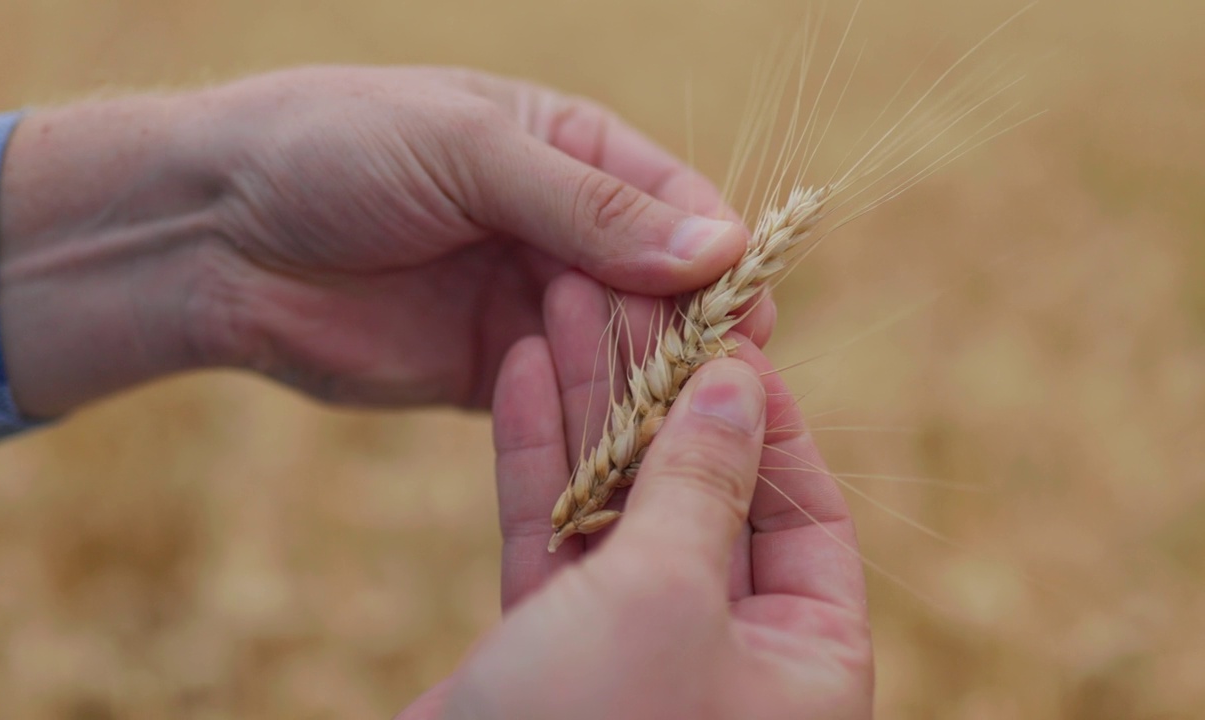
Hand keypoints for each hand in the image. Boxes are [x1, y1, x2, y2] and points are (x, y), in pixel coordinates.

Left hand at [0, 66, 758, 416]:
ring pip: (618, 349)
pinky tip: (613, 448)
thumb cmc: (335, 150)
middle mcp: (561, 229)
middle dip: (685, 333)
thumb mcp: (467, 152)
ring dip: (645, 385)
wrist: (214, 231)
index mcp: (569, 149)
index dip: (717, 257)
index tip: (748, 314)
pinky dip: (590, 422)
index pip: (675, 203)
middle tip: (714, 390)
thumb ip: (587, 206)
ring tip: (670, 428)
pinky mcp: (493, 374)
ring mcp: (528, 304)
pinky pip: (562, 400)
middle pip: (658, 286)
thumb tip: (718, 247)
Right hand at [401, 273, 872, 718]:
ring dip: (590, 406)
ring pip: (619, 506)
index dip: (767, 414)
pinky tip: (518, 368)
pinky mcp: (546, 657)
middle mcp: (728, 661)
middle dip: (663, 393)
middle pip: (705, 495)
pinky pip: (552, 540)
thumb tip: (738, 384)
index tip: (723, 327)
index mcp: (805, 667)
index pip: (807, 511)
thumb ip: (702, 485)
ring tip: (565, 297)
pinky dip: (535, 461)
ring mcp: (631, 656)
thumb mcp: (666, 597)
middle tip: (629, 290)